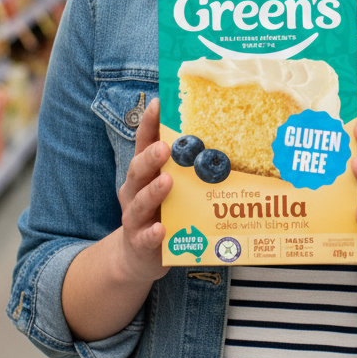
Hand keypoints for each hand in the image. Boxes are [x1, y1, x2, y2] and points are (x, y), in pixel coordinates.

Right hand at [115, 97, 171, 285]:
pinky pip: (145, 237)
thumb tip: (222, 140)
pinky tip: (161, 229)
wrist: (140, 254)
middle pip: (138, 169)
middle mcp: (135, 190)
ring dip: (153, 192)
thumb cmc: (163, 211)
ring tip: (167, 182)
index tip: (157, 103)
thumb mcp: (173, 185)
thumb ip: (187, 167)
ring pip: (140, 202)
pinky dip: (153, 233)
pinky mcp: (140, 242)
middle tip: (165, 148)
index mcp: (145, 172)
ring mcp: (135, 216)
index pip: (143, 143)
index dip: (148, 123)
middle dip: (151, 157)